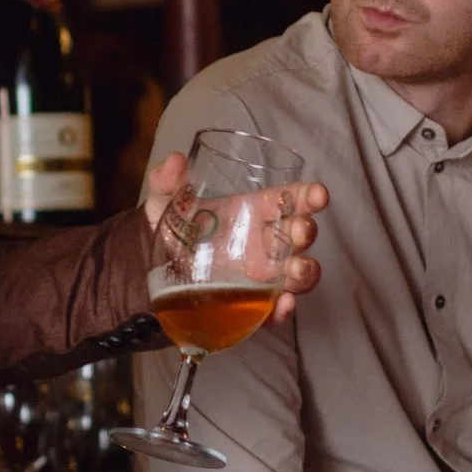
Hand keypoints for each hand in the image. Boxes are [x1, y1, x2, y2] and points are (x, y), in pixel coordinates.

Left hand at [142, 154, 329, 327]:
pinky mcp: (252, 304)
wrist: (153, 271)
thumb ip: (166, 181)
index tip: (319, 194)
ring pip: (297, 274)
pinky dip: (283, 310)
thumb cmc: (170, 230)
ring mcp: (262, 275)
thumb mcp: (164, 202)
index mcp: (253, 211)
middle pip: (298, 236)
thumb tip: (175, 161)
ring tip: (297, 270)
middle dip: (305, 232)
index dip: (307, 196)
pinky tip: (283, 305)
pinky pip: (274, 310)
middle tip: (299, 231)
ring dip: (305, 272)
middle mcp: (264, 242)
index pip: (288, 199)